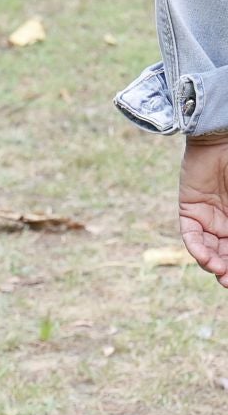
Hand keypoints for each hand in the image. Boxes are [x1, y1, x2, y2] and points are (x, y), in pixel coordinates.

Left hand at [180, 135, 227, 285]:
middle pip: (226, 256)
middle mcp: (226, 225)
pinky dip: (198, 249)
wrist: (223, 142)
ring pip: (209, 250)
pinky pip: (191, 236)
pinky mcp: (190, 211)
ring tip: (220, 272)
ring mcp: (208, 219)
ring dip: (214, 264)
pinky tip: (206, 258)